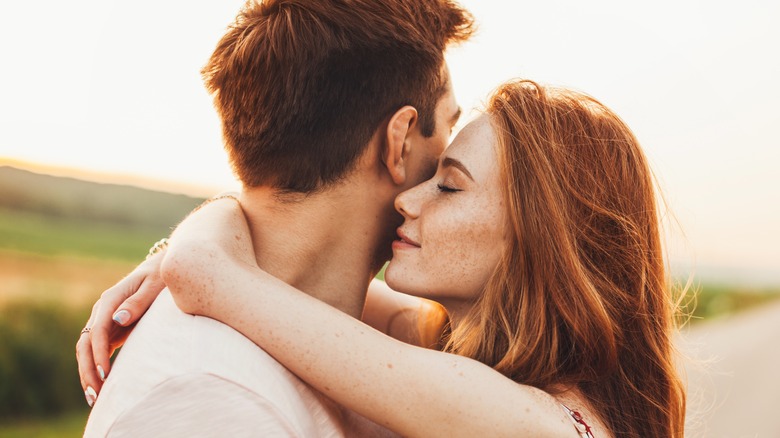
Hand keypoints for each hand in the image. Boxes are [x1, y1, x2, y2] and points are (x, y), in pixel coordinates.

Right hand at [75, 251, 165, 404]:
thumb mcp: (154, 286)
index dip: (98, 353)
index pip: (97, 330)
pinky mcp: (110, 330)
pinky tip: (100, 389)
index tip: (105, 374)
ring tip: (94, 399)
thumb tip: (118, 318)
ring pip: (86, 350)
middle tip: (96, 394)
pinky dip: (95, 369)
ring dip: (87, 373)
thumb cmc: (161, 278)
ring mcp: (103, 321)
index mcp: (110, 300)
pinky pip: (97, 352)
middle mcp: (102, 311)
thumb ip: (138, 302)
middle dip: (87, 369)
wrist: (161, 271)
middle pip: (85, 343)